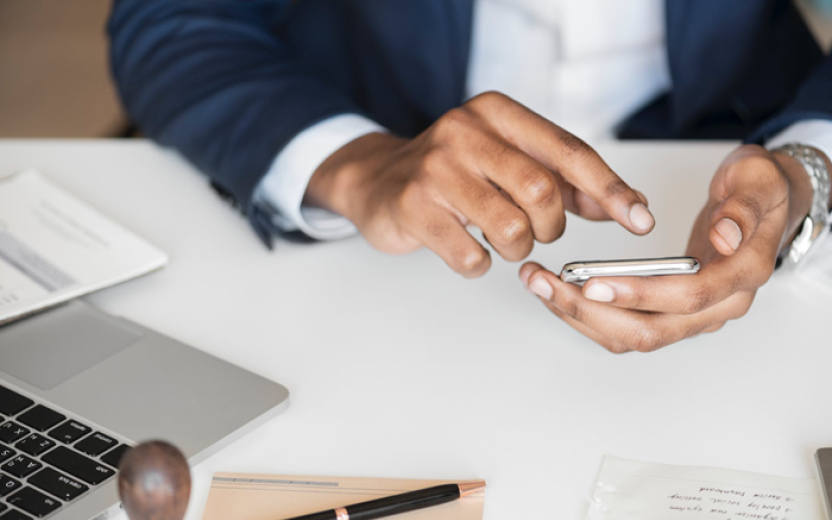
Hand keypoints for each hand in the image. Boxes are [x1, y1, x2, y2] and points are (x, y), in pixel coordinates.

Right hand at [305, 91, 653, 276]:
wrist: (377, 181)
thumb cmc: (454, 173)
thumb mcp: (509, 161)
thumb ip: (565, 180)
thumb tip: (625, 205)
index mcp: (496, 113)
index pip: (568, 151)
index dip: (610, 190)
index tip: (639, 220)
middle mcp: (464, 132)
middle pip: (542, 192)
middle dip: (550, 227)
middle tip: (535, 232)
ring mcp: (435, 170)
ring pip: (511, 229)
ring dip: (516, 249)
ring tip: (498, 240)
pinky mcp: (413, 208)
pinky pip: (471, 257)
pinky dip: (479, 264)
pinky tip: (466, 249)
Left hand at [520, 144, 819, 352]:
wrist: (765, 202)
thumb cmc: (759, 190)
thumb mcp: (757, 180)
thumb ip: (742, 207)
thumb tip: (725, 237)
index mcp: (742, 276)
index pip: (688, 298)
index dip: (639, 294)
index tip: (592, 283)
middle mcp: (719, 306)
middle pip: (650, 330)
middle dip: (590, 311)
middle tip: (545, 282)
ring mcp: (694, 315)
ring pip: (632, 336)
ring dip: (580, 316)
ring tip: (539, 284)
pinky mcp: (671, 312)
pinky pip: (626, 327)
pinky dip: (588, 314)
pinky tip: (558, 291)